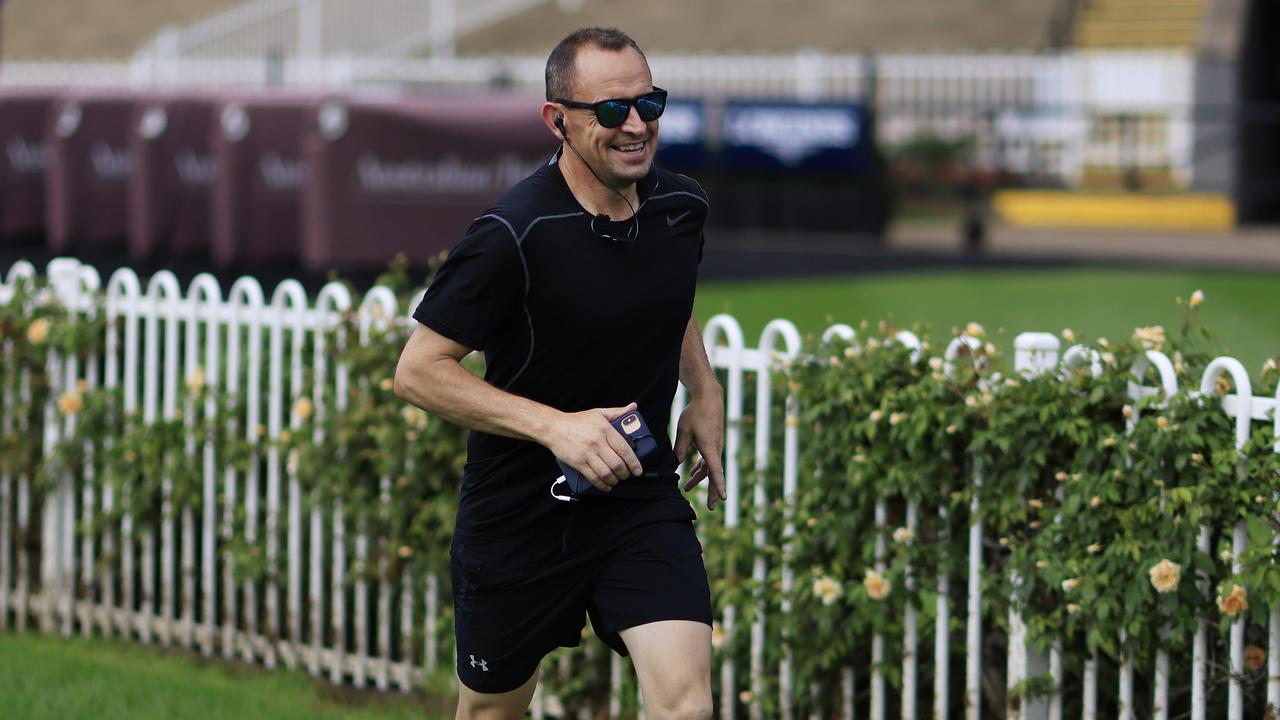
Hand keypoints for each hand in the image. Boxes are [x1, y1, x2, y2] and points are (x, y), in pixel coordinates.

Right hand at [543, 402, 642, 492]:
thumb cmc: (577, 421)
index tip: (638, 469)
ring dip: (614, 480)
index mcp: (605, 430)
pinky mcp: (578, 463)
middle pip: (617, 464)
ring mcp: (587, 453)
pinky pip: (593, 477)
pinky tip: (606, 486)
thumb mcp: (599, 413)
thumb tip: (633, 407)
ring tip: (616, 480)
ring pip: (606, 473)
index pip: (624, 449)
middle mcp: (597, 442)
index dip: (633, 462)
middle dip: (625, 473)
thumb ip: (618, 412)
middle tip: (627, 475)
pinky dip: (602, 485)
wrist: (554, 427)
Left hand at [675, 392, 725, 509]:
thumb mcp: (684, 431)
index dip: (719, 485)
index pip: (715, 470)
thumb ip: (680, 449)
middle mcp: (716, 449)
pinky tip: (694, 472)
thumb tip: (675, 464)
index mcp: (709, 447)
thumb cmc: (695, 413)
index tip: (723, 498)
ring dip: (700, 478)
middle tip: (712, 507)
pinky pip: (709, 460)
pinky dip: (701, 467)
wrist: (709, 398)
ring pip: (710, 467)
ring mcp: (716, 446)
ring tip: (687, 488)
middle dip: (713, 491)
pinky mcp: (713, 443)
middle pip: (714, 474)